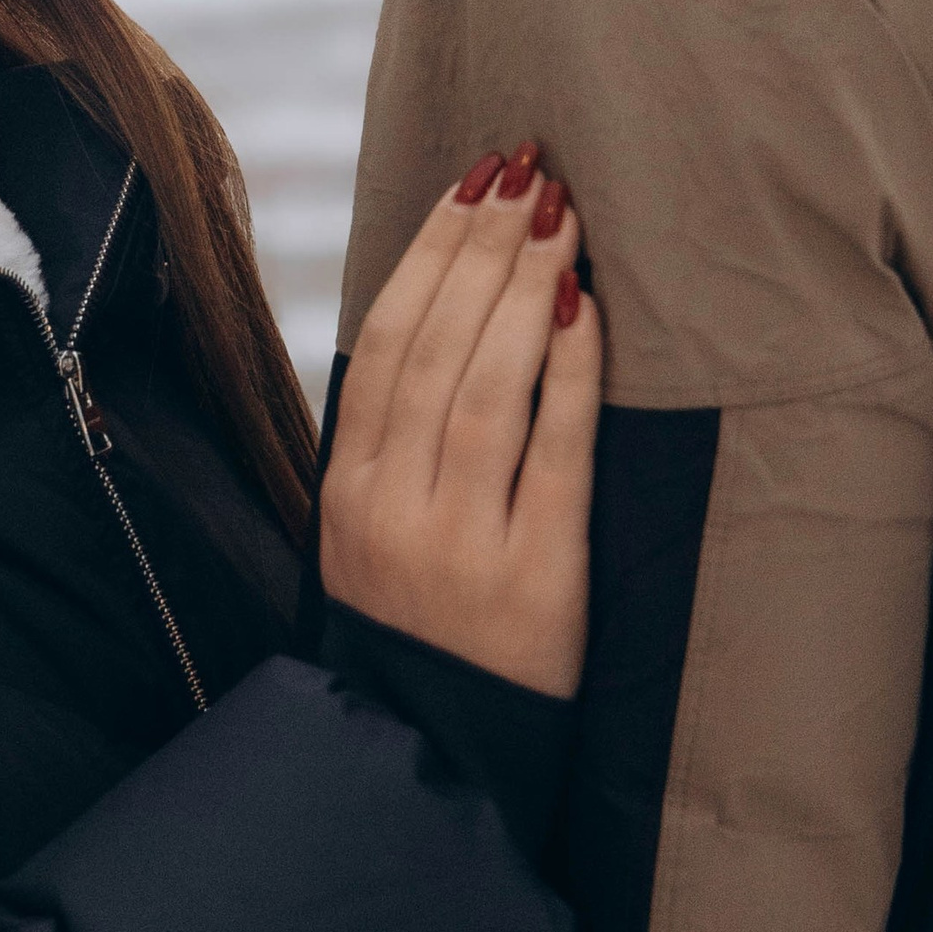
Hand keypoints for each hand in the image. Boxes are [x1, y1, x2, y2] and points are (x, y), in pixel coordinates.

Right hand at [320, 146, 602, 696]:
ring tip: (560, 216)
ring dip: (524, 288)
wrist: (437, 761)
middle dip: (483, 247)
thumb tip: (445, 305)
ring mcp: (459, 545)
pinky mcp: (534, 579)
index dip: (429, 253)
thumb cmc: (421, 629)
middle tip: (528, 170)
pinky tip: (584, 308)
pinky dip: (568, 373)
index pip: (384, 340)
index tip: (472, 182)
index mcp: (348, 490)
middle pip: (436, 348)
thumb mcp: (374, 532)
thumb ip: (397, 436)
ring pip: (486, 388)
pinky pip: (552, 455)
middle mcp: (393, 509)